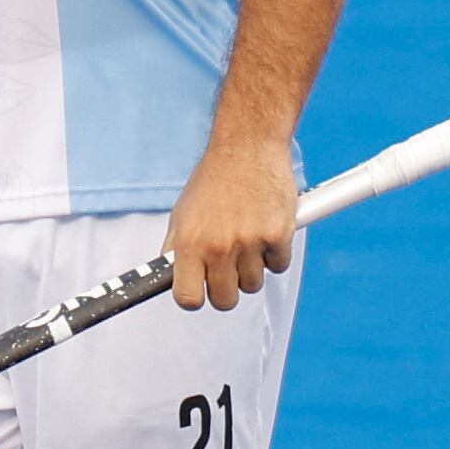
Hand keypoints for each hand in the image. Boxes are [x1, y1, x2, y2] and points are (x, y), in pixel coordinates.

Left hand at [161, 139, 297, 310]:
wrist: (247, 147)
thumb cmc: (213, 180)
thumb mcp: (182, 213)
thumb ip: (176, 248)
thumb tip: (170, 278)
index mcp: (189, 242)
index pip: (187, 298)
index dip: (195, 297)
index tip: (200, 290)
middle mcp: (218, 247)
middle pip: (224, 301)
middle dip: (226, 289)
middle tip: (227, 268)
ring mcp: (249, 243)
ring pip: (253, 285)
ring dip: (251, 269)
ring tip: (246, 239)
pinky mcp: (278, 236)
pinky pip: (278, 266)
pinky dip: (274, 254)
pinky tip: (265, 230)